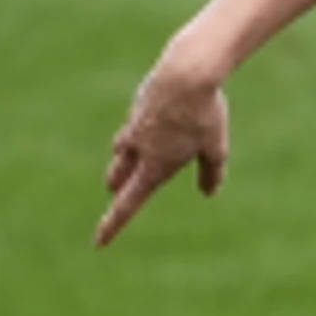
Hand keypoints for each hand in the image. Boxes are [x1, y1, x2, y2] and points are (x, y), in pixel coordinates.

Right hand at [100, 55, 233, 245]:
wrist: (186, 73)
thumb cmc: (204, 114)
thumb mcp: (216, 149)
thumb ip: (211, 173)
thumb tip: (208, 193)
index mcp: (155, 166)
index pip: (129, 203)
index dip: (113, 225)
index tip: (99, 243)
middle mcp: (138, 149)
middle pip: (119, 175)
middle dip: (117, 185)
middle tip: (114, 191)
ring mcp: (134, 126)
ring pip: (122, 149)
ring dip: (122, 159)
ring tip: (123, 161)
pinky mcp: (138, 105)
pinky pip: (135, 124)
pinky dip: (139, 131)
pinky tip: (154, 122)